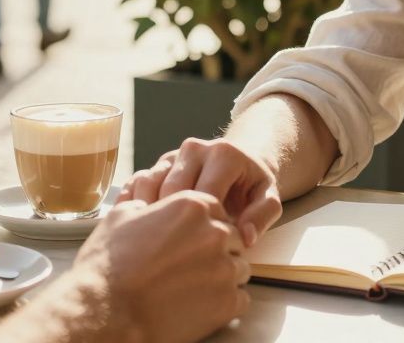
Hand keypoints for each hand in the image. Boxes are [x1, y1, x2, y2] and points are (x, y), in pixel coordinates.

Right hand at [72, 191, 250, 342]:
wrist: (106, 311)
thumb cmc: (109, 265)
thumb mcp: (121, 217)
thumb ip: (146, 207)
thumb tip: (147, 208)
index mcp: (192, 207)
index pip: (217, 210)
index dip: (204, 227)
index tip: (193, 240)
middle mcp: (215, 233)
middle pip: (232, 239)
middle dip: (217, 251)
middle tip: (192, 267)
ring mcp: (224, 268)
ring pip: (240, 269)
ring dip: (223, 277)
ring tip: (195, 288)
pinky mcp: (227, 302)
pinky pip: (240, 299)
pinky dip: (225, 304)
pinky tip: (201, 306)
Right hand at [118, 137, 282, 246]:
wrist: (238, 160)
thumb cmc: (251, 186)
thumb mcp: (267, 198)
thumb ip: (261, 216)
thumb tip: (245, 237)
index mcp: (223, 154)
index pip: (205, 196)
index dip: (204, 228)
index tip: (203, 252)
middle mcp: (194, 148)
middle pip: (174, 192)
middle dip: (174, 224)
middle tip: (176, 254)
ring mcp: (172, 154)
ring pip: (150, 186)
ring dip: (150, 217)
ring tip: (156, 246)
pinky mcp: (157, 164)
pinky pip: (138, 184)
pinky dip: (136, 207)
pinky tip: (140, 231)